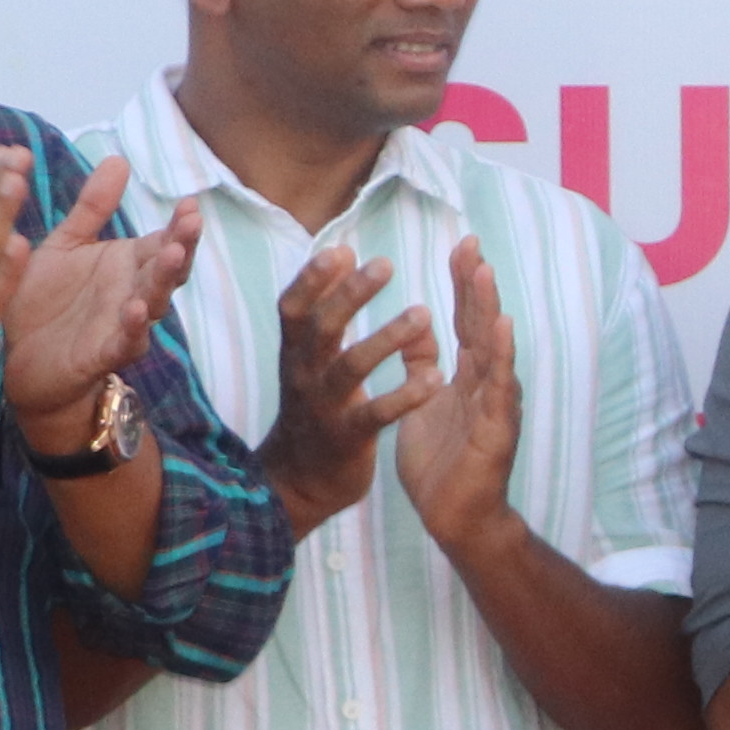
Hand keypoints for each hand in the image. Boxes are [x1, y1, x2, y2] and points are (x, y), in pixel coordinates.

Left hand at [6, 160, 204, 452]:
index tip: (191, 203)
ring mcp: (121, 325)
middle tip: (190, 224)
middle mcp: (132, 293)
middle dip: (182, 247)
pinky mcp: (100, 355)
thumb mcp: (66, 245)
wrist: (18, 362)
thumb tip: (119, 159)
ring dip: (164, 282)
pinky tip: (135, 310)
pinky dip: (132, 329)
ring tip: (173, 257)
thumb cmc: (45, 302)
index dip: (180, 226)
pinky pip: (123, 342)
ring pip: (153, 303)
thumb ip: (93, 207)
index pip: (164, 241)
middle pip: (167, 269)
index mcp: (127, 265)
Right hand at [260, 243, 442, 536]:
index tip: (341, 249)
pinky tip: (435, 378)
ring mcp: (324, 407)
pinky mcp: (348, 438)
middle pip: (321, 328)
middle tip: (386, 264)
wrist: (301, 479)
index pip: (294, 308)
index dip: (312, 278)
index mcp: (296, 353)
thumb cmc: (315, 406)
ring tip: (423, 314)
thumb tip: (338, 254)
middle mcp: (304, 375)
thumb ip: (323, 311)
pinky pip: (377, 414)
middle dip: (351, 295)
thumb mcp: (310, 358)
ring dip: (386, 338)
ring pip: (350, 368)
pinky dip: (405, 395)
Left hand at [385, 239, 526, 559]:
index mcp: (466, 377)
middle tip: (470, 243)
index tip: (460, 247)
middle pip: (481, 324)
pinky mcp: (497, 428)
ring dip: (489, 309)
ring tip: (483, 272)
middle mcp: (485, 383)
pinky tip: (501, 326)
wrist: (455, 517)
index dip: (463, 285)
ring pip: (493, 348)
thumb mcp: (423, 404)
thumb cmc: (441, 465)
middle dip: (476, 284)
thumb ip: (423, 367)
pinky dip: (501, 354)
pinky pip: (498, 386)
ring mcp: (495, 404)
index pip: (465, 321)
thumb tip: (416, 329)